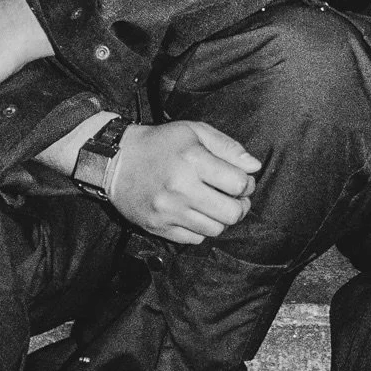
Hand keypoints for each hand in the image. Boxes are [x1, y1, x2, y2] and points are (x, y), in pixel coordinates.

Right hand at [107, 119, 261, 244]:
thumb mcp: (194, 132)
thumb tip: (254, 166)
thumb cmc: (160, 144)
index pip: (239, 184)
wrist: (115, 161)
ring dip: (221, 219)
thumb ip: (228, 147)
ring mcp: (168, 211)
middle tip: (233, 198)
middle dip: (240, 206)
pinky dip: (201, 229)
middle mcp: (181, 189)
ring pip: (215, 229)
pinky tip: (196, 213)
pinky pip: (194, 239)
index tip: (241, 181)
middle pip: (231, 213)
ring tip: (214, 205)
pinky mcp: (158, 227)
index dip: (247, 184)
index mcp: (193, 160)